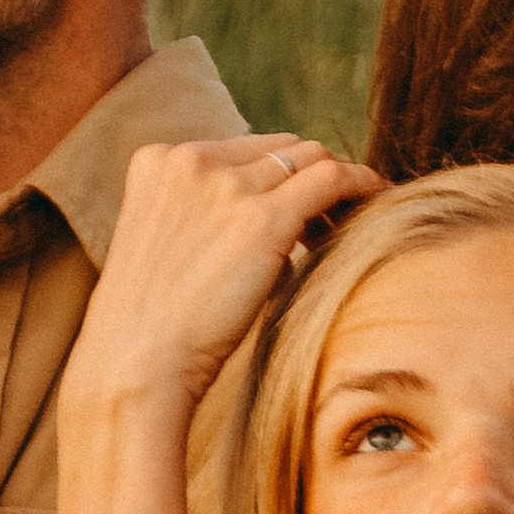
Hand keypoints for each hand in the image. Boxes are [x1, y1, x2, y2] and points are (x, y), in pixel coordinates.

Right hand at [68, 136, 377, 427]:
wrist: (135, 365)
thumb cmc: (148, 332)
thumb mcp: (164, 255)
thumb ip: (203, 225)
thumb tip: (278, 235)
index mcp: (157, 162)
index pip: (239, 150)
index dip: (276, 176)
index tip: (298, 207)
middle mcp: (190, 160)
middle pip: (278, 148)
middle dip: (307, 177)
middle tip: (332, 217)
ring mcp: (226, 185)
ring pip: (309, 159)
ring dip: (335, 184)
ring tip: (354, 217)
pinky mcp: (263, 218)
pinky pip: (332, 179)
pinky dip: (361, 183)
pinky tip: (379, 198)